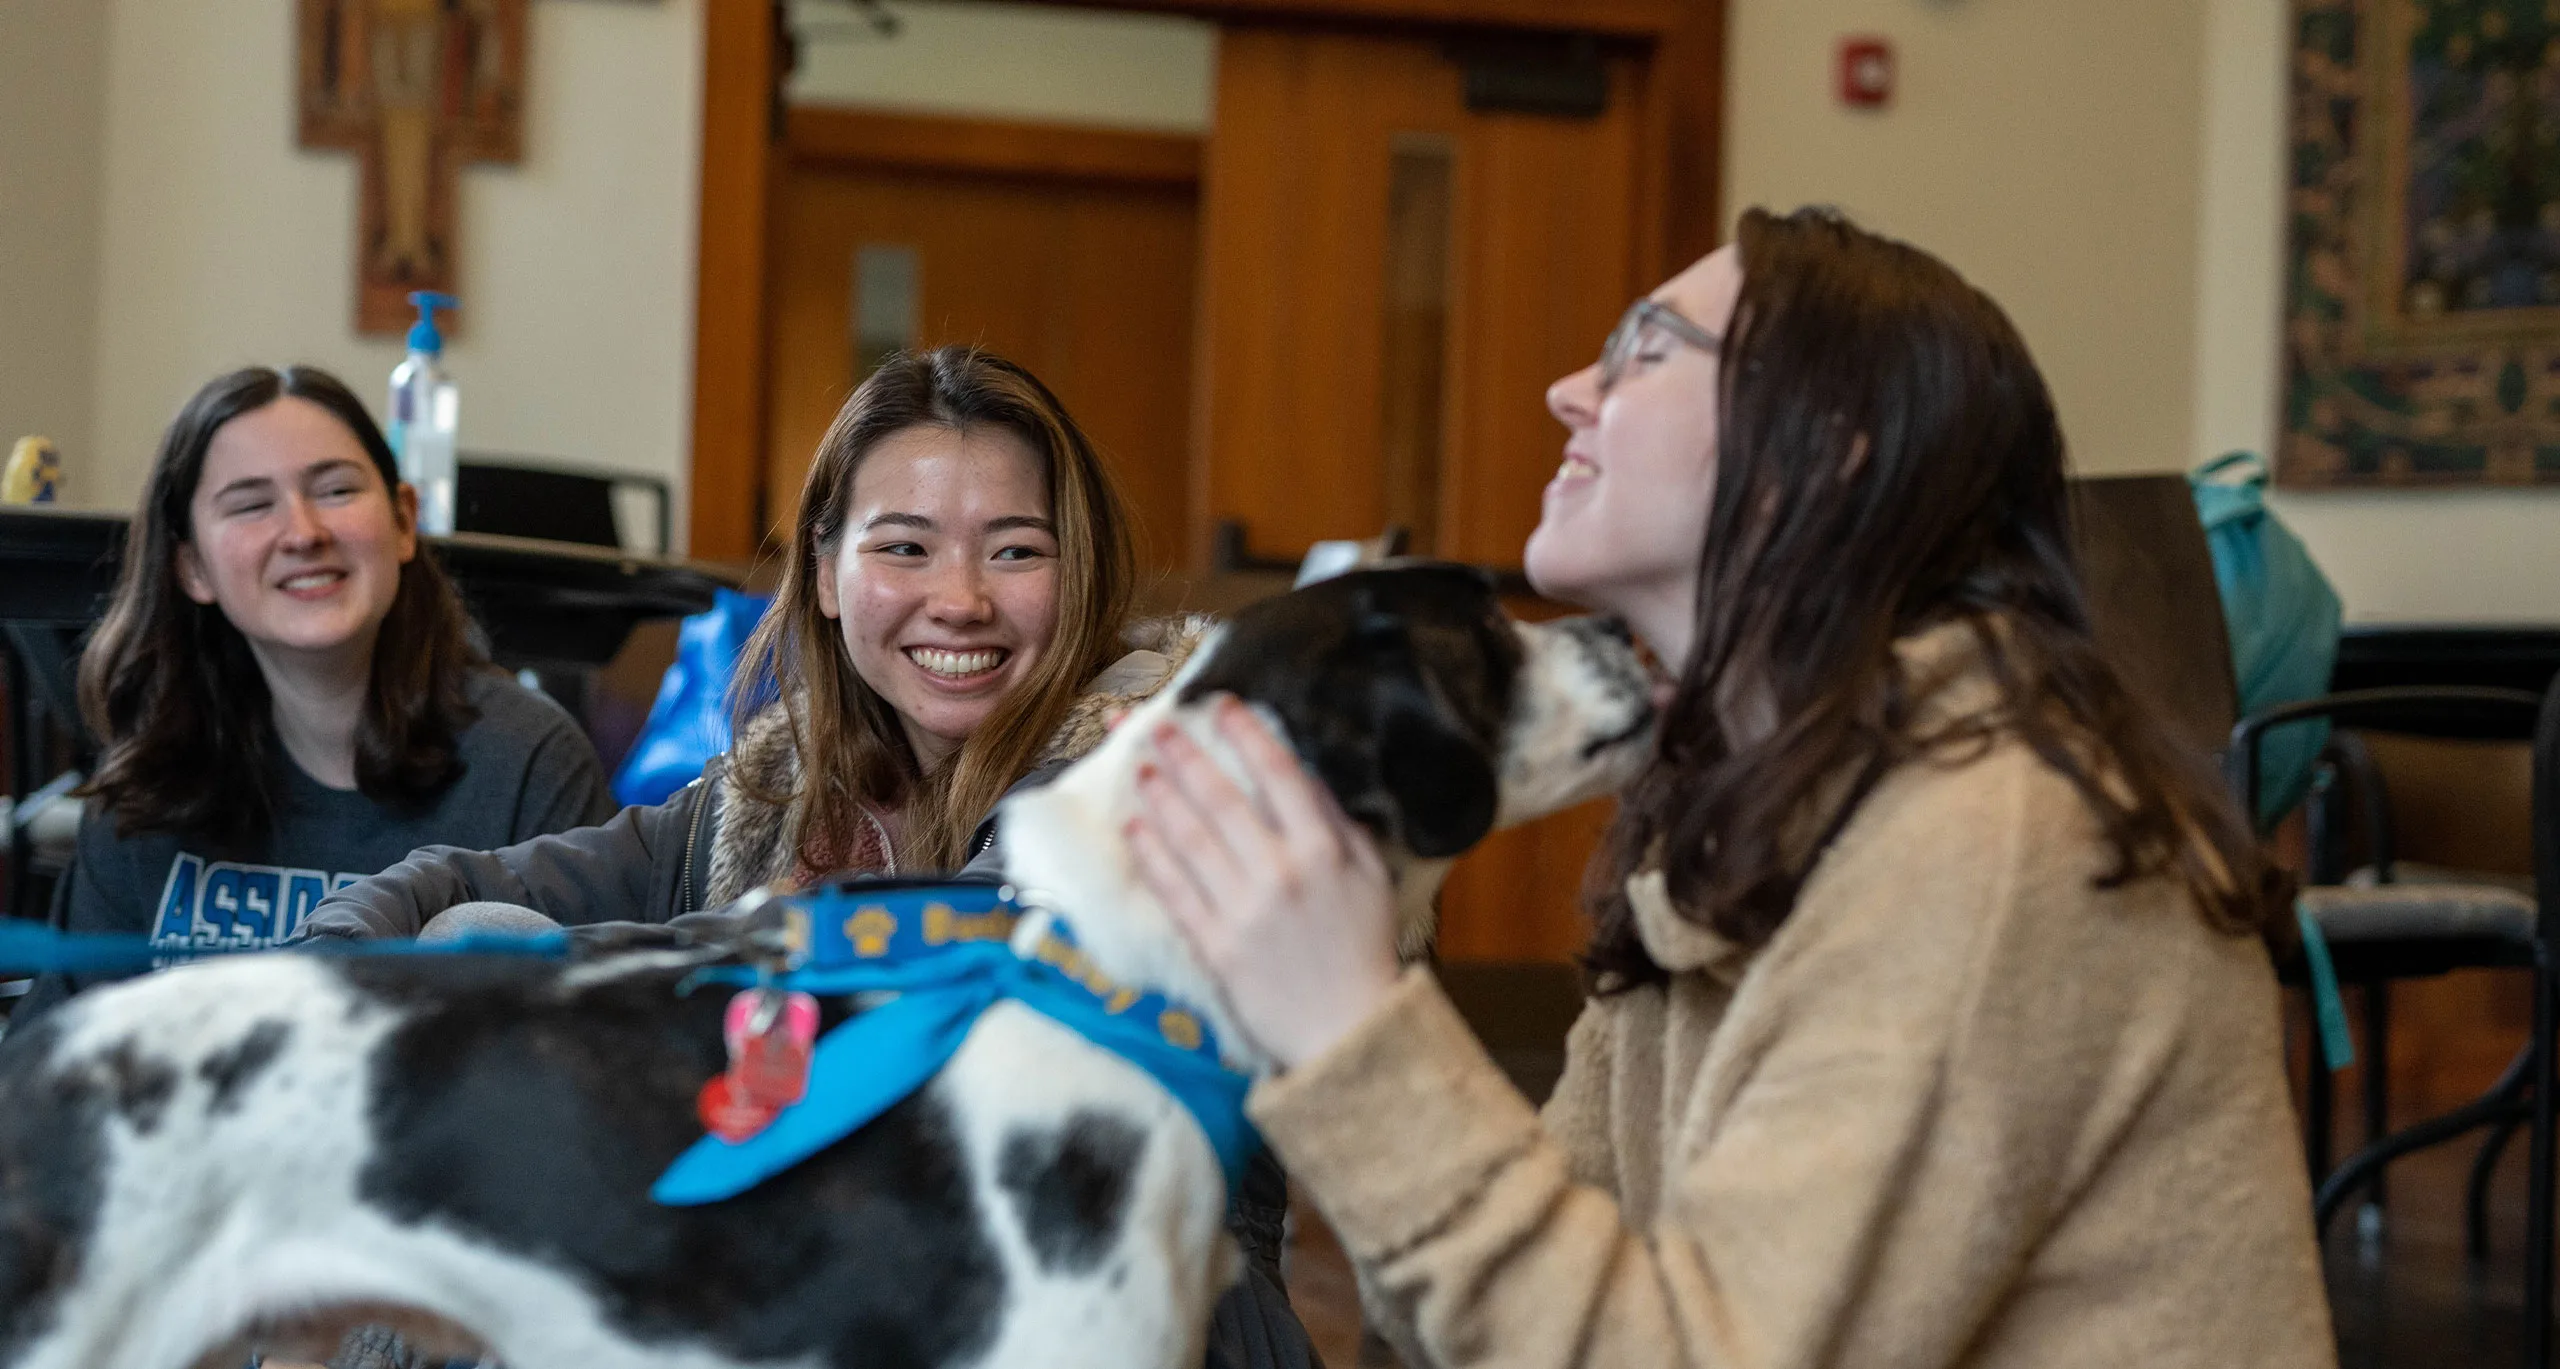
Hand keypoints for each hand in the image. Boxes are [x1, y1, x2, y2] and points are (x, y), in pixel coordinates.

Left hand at [1125, 696, 1402, 1069]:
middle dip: (1185, 756)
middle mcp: (1279, 872)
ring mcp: (1242, 909)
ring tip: (1139, 769)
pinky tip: (1133, 828)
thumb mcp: (1371, 878)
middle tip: (1156, 727)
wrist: (1347, 1031)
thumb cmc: (1363, 951)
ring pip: (1190, 839)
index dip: (1245, 734)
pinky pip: (1174, 891)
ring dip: (1160, 798)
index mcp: (1322, 850)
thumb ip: (1339, 824)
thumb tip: (1305, 776)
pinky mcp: (1215, 945)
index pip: (1278, 775)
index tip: (1219, 705)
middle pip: (1222, 799)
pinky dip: (1151, 856)